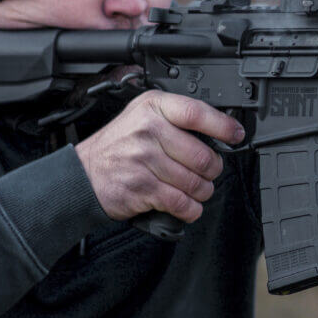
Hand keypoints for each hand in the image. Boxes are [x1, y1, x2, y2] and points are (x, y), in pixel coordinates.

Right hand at [75, 90, 244, 221]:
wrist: (82, 175)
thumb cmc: (117, 146)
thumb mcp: (141, 116)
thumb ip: (175, 118)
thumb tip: (219, 129)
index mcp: (152, 108)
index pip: (196, 113)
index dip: (222, 126)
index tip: (236, 135)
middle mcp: (148, 130)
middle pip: (203, 155)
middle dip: (212, 170)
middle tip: (207, 172)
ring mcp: (144, 160)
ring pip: (196, 182)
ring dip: (202, 191)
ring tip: (195, 188)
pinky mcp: (142, 188)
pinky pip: (182, 202)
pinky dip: (190, 209)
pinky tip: (186, 204)